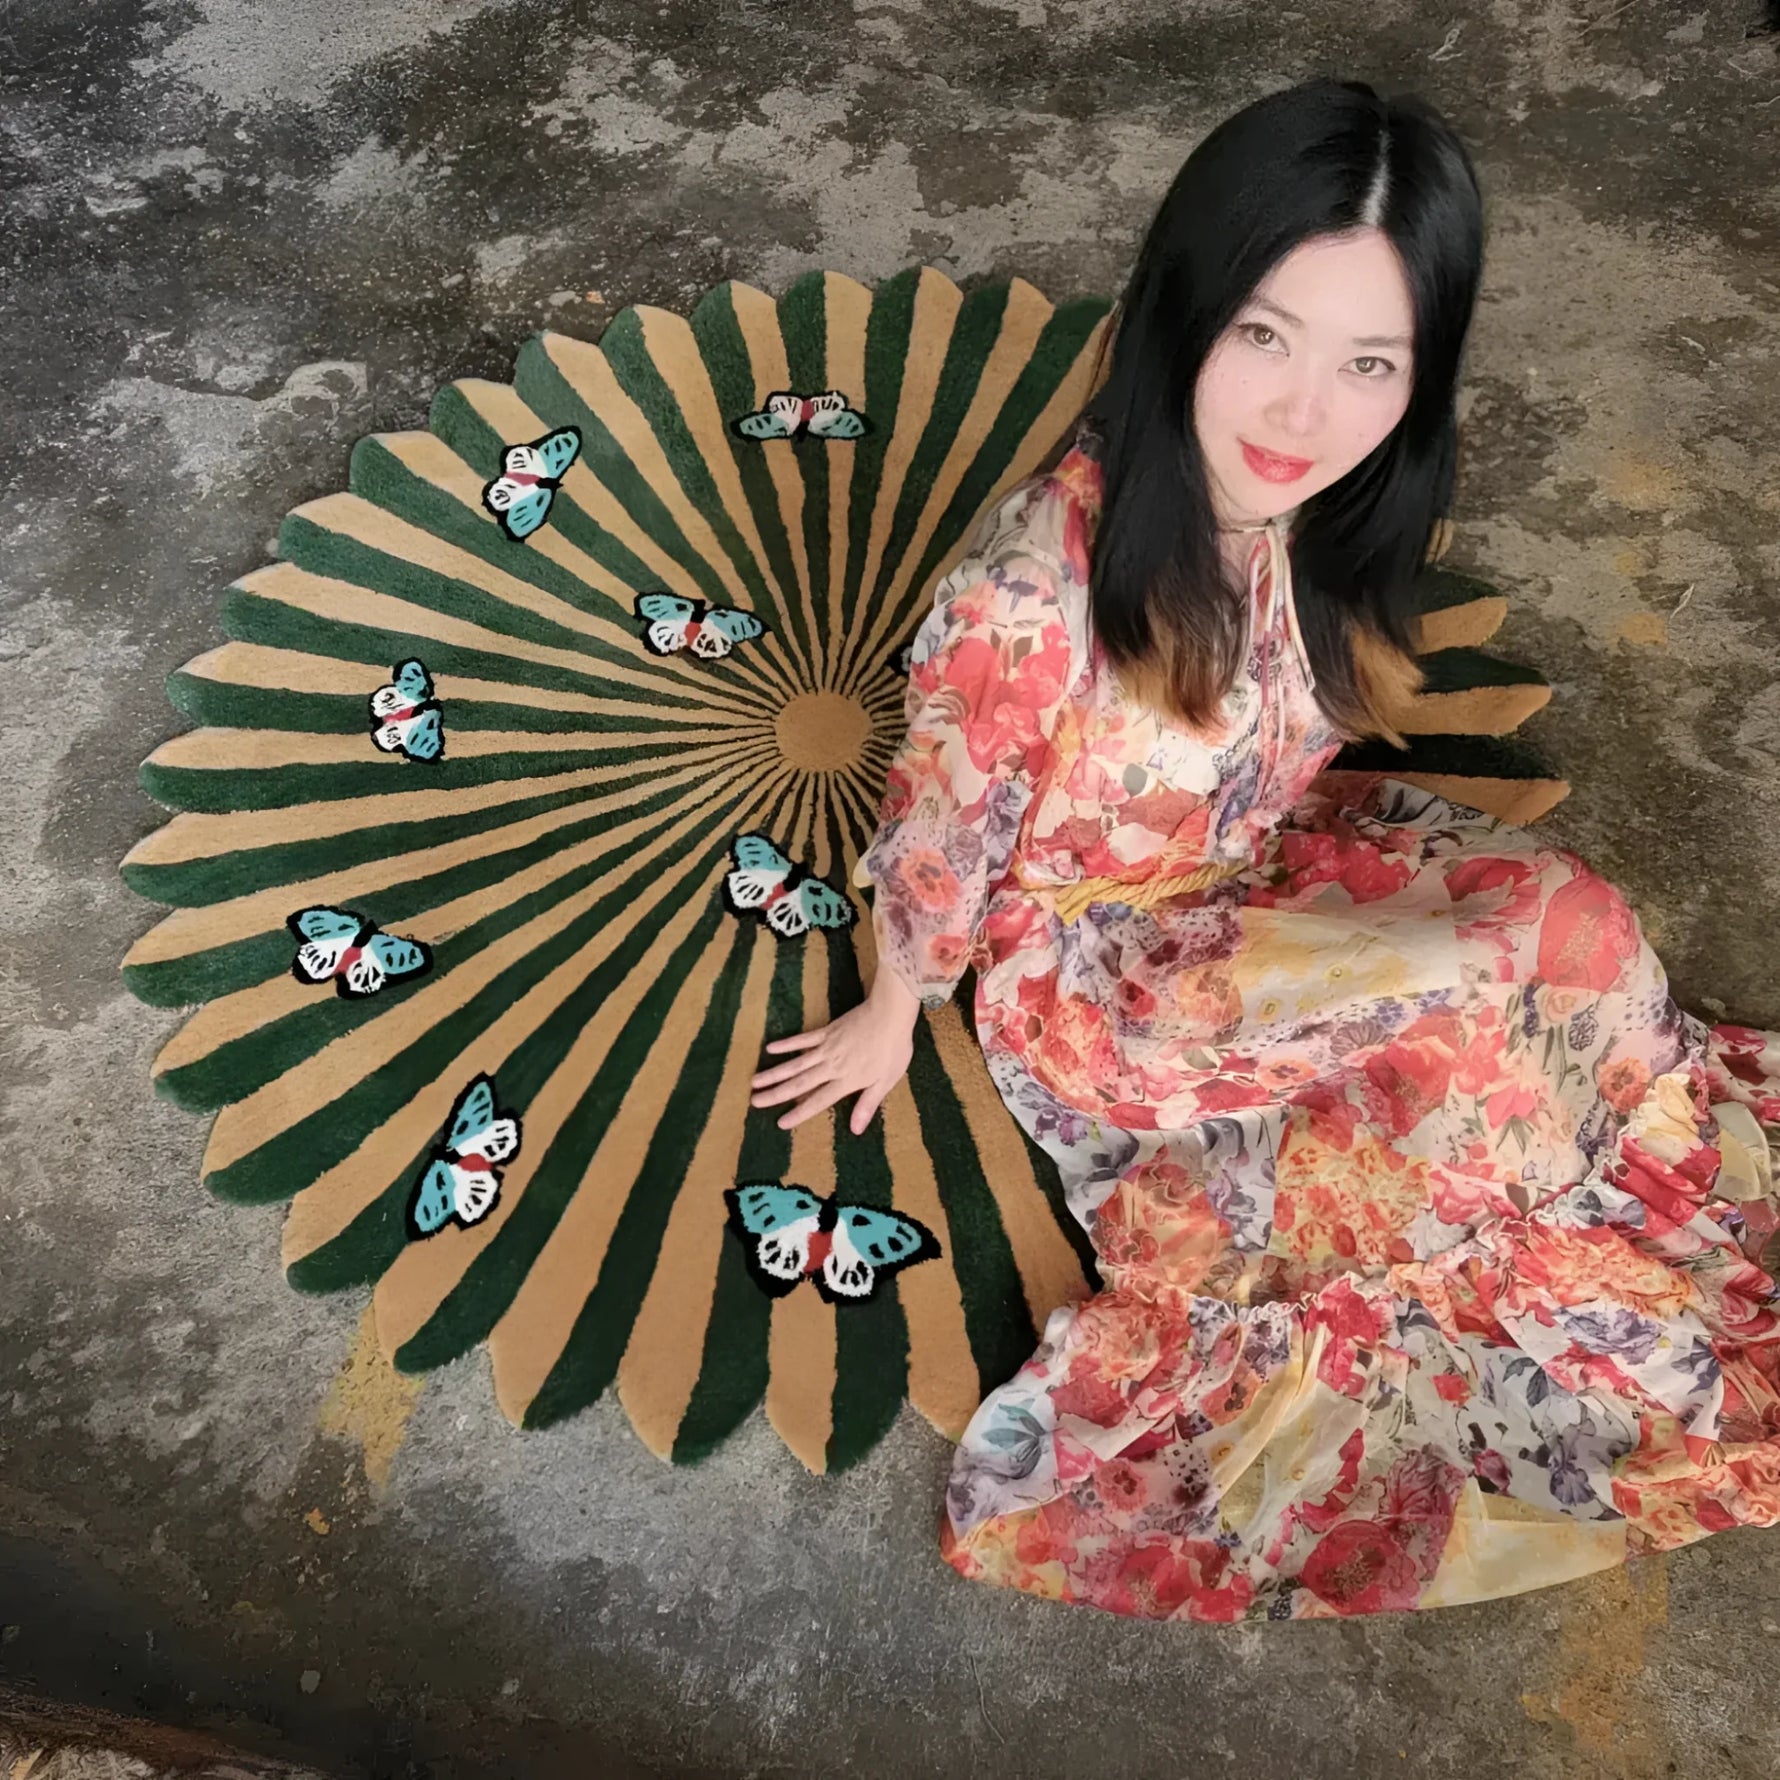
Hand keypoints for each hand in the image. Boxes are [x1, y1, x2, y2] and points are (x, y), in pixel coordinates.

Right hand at [749, 967, 920, 1132]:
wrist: (890, 1013)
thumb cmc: (893, 1049)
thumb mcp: (886, 1081)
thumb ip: (868, 1104)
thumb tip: (856, 1130)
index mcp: (846, 1081)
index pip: (818, 1101)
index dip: (799, 1113)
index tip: (780, 1123)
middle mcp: (831, 1066)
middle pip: (799, 1083)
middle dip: (776, 1094)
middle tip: (755, 1101)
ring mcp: (826, 1047)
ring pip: (795, 1063)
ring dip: (774, 1073)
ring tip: (754, 1081)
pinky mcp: (826, 1031)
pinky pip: (802, 1039)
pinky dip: (786, 1044)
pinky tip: (770, 1048)